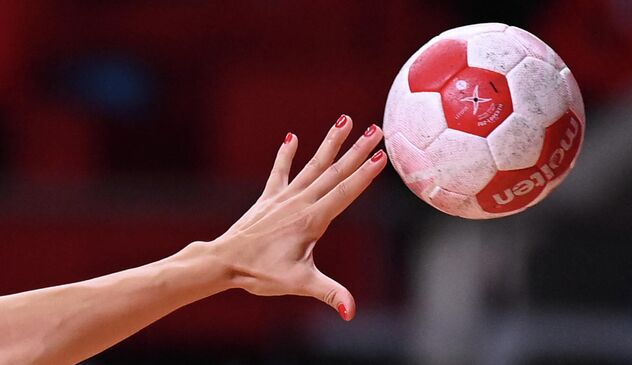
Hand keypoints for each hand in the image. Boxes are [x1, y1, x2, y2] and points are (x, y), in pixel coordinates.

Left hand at [210, 115, 385, 320]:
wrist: (224, 262)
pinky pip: (280, 171)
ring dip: (330, 143)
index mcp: (312, 219)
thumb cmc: (260, 273)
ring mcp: (284, 197)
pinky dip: (286, 154)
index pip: (346, 192)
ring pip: (313, 165)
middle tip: (375, 129)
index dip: (366, 173)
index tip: (382, 154)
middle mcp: (300, 202)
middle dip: (357, 150)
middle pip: (335, 172)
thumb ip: (329, 293)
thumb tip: (351, 312)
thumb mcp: (299, 284)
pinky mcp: (269, 198)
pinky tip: (292, 137)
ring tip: (344, 120)